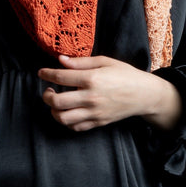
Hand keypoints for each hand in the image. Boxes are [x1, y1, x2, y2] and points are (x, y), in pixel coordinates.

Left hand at [38, 55, 181, 131]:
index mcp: (92, 79)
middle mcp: (91, 97)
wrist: (144, 94)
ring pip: (63, 118)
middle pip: (57, 101)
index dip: (47, 74)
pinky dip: (66, 121)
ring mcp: (94, 112)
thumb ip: (81, 62)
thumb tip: (61, 60)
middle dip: (46, 96)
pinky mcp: (98, 122)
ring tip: (56, 102)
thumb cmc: (125, 74)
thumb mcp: (104, 61)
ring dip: (54, 111)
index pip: (61, 77)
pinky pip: (75, 127)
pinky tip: (67, 111)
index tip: (41, 72)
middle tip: (48, 90)